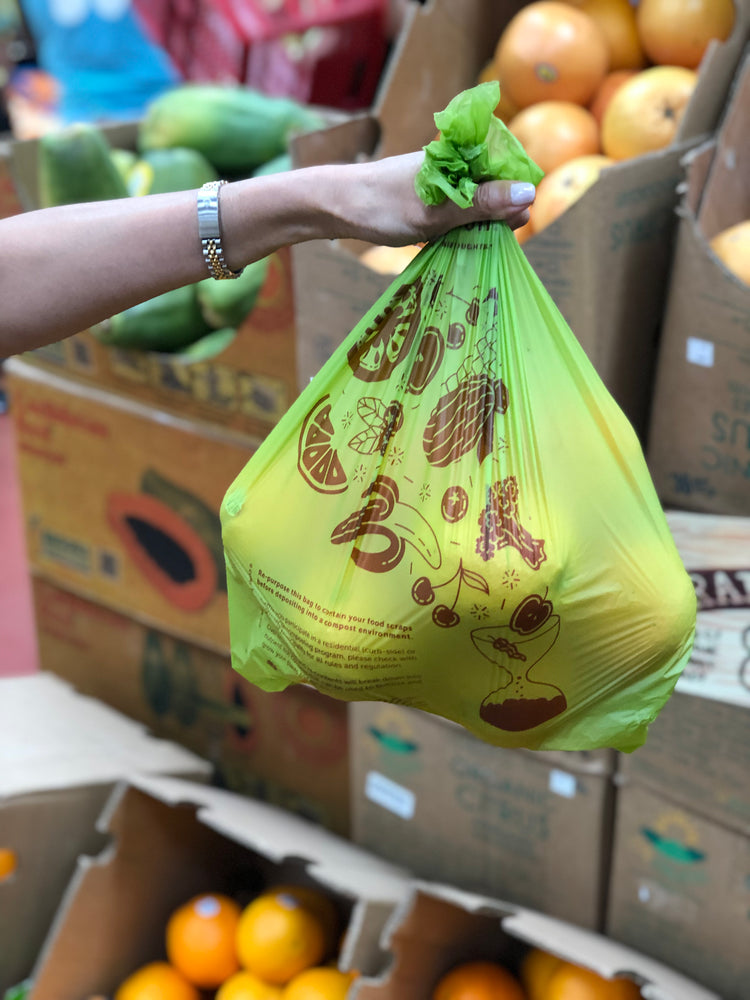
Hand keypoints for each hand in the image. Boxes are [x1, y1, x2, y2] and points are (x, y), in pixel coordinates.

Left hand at [331, 151, 534, 246]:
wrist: (337, 206)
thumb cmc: (385, 206)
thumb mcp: (438, 211)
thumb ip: (483, 202)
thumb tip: (529, 194)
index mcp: (460, 155)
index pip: (507, 169)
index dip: (515, 197)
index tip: (514, 224)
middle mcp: (454, 164)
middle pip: (493, 188)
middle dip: (498, 214)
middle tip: (491, 240)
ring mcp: (441, 182)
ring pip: (475, 203)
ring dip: (478, 225)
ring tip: (474, 244)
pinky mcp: (429, 199)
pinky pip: (456, 213)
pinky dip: (460, 229)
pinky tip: (457, 244)